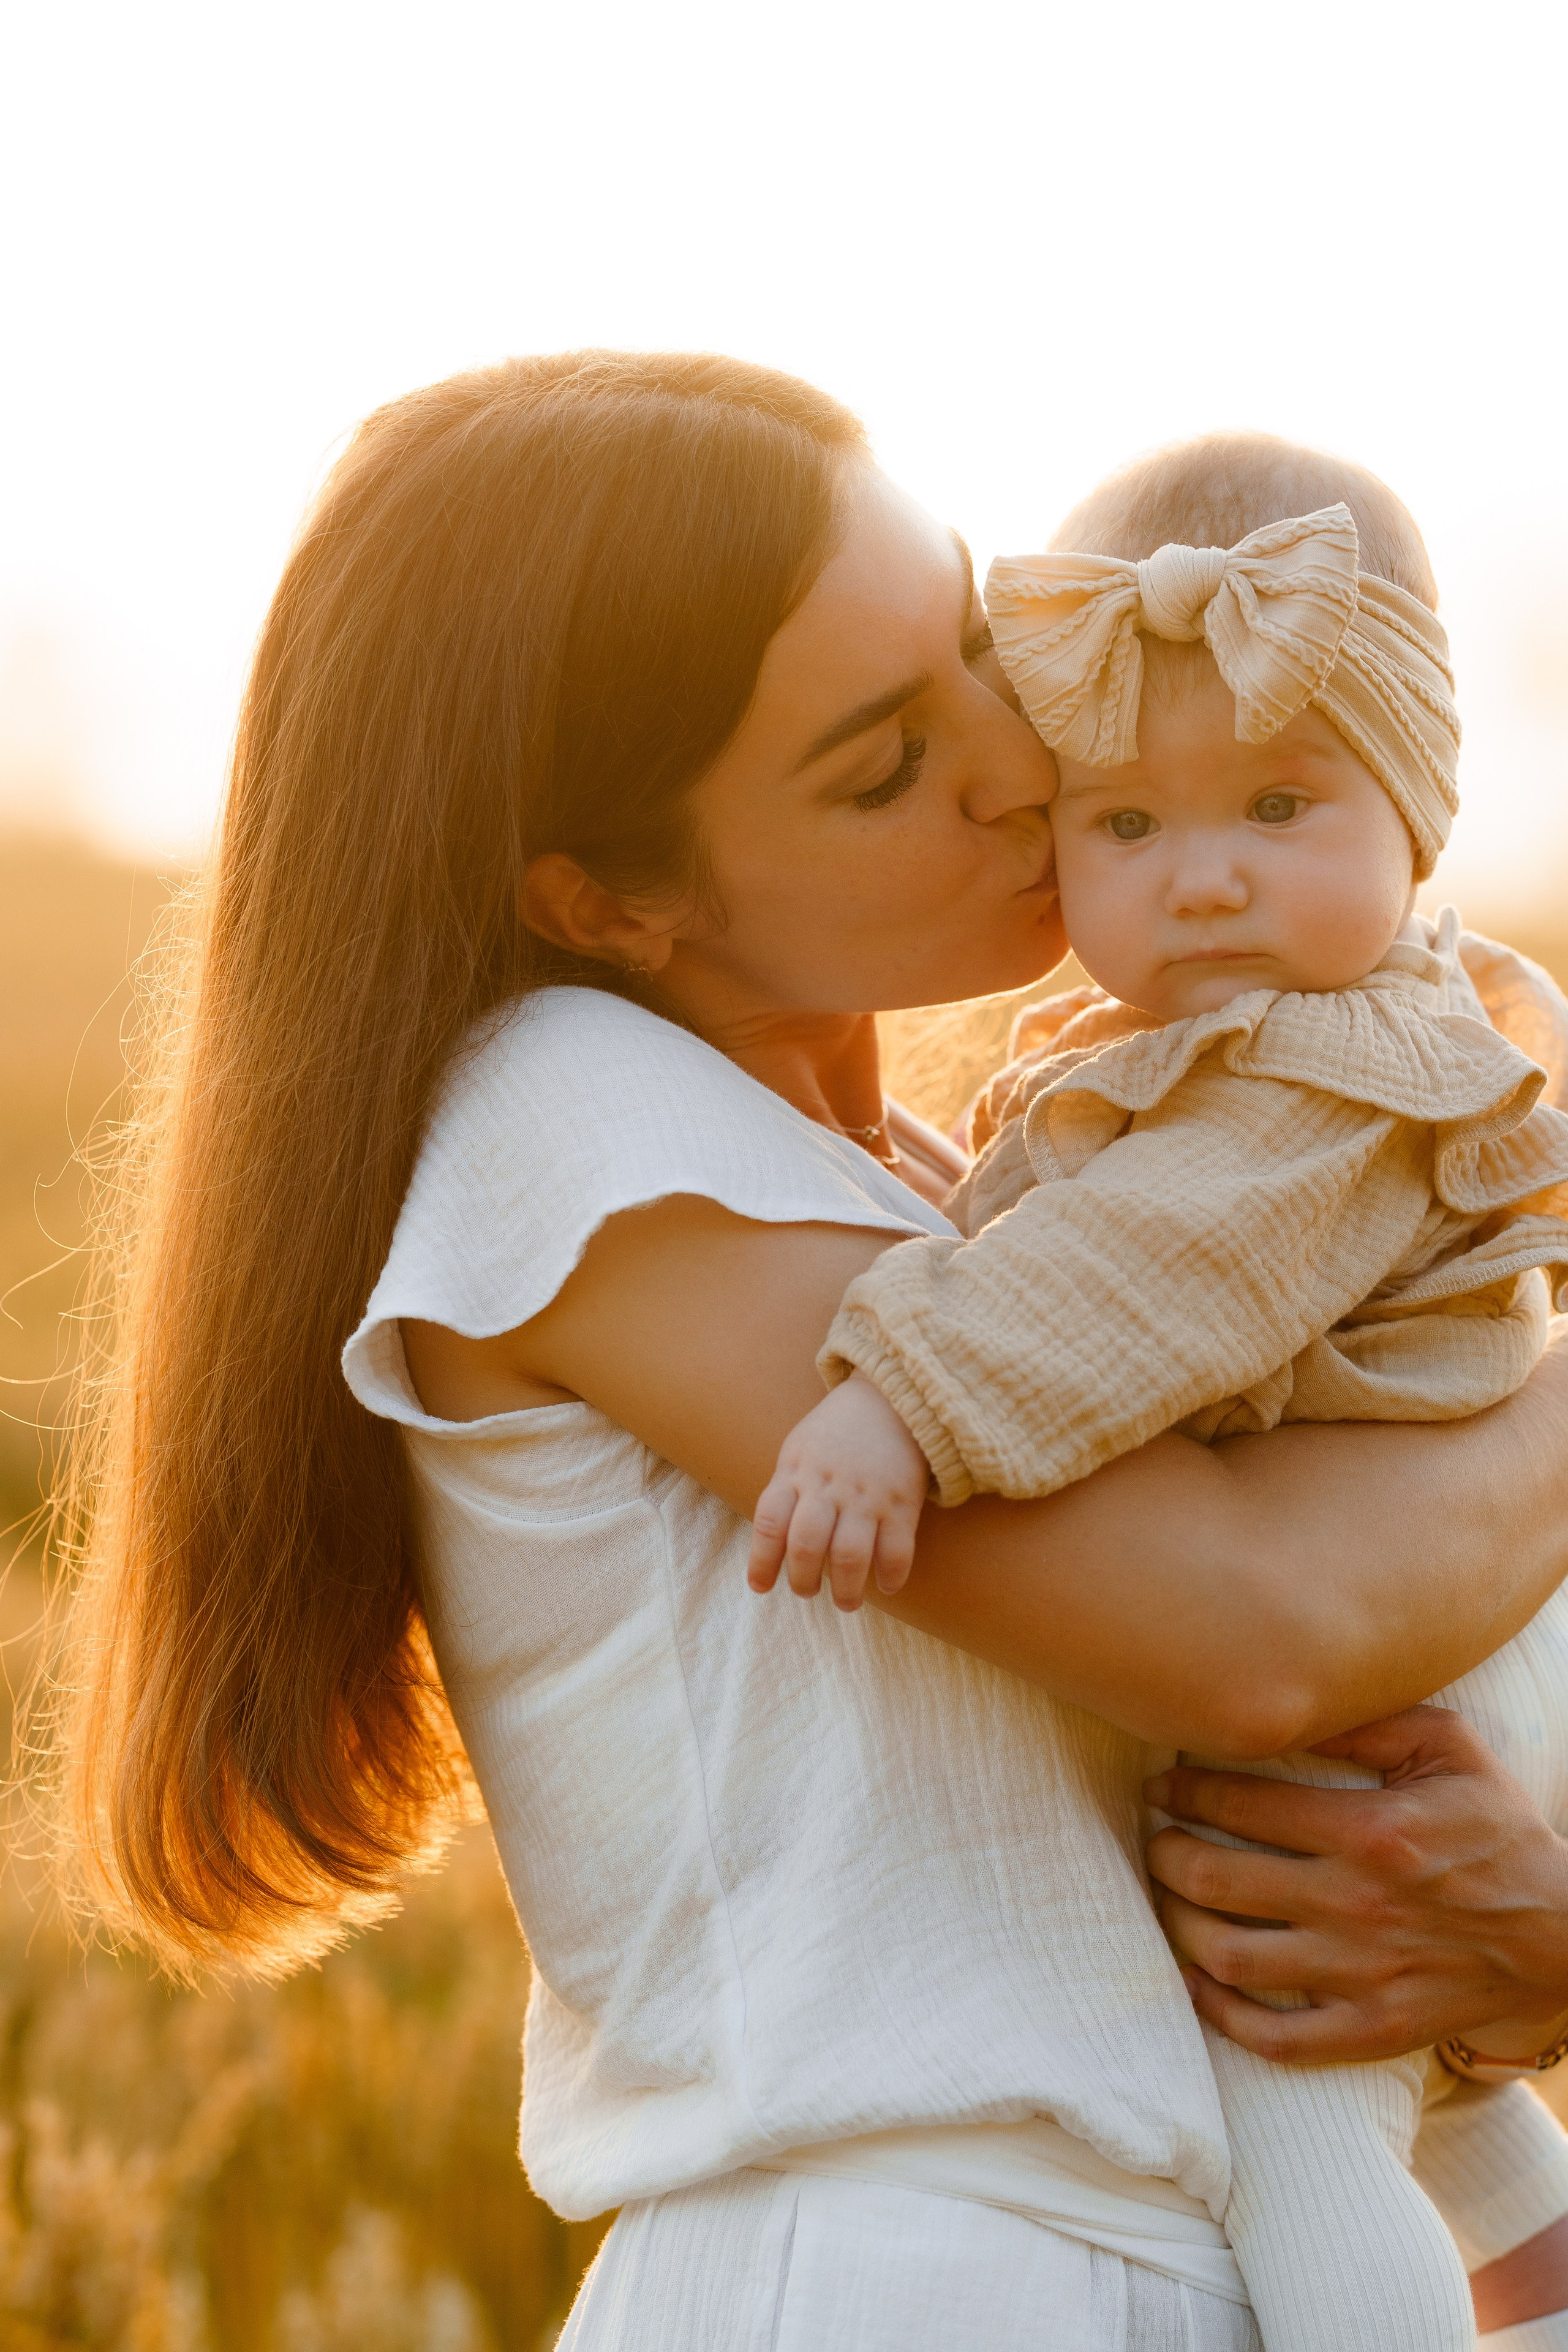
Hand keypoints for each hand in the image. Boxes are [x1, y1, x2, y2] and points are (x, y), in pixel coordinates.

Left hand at [747, 1374, 928, 1612]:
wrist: (890, 1398)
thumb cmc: (835, 1434)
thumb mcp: (797, 1452)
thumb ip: (784, 1494)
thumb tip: (772, 1548)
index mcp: (796, 1472)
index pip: (769, 1522)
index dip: (761, 1561)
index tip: (760, 1587)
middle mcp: (827, 1486)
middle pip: (806, 1545)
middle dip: (803, 1581)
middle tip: (808, 1592)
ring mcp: (866, 1495)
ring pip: (849, 1555)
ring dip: (846, 1589)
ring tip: (847, 1601)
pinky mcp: (902, 1502)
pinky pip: (897, 1550)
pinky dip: (891, 1576)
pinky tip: (886, 1585)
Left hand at [1144, 1705, 1567, 2062]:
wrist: (1566, 1934)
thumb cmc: (1499, 1830)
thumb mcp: (1450, 1747)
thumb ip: (1366, 1720)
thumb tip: (1285, 1703)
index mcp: (1369, 1831)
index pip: (1241, 1804)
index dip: (1184, 1790)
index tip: (1162, 1787)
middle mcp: (1355, 1905)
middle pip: (1216, 1880)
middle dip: (1165, 1854)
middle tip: (1155, 1839)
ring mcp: (1361, 1975)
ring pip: (1228, 1957)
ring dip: (1178, 1924)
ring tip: (1169, 1899)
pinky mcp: (1372, 2029)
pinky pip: (1275, 2038)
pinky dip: (1221, 2014)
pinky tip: (1197, 1982)